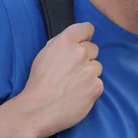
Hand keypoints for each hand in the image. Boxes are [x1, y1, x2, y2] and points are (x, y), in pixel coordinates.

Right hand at [19, 22, 102, 137]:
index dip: (85, 36)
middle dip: (86, 57)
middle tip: (73, 70)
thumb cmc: (38, 82)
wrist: (38, 109)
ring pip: (97, 67)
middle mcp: (80, 52)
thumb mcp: (44, 54)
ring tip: (74, 84)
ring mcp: (90, 70)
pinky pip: (98, 83)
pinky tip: (78, 94)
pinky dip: (91, 88)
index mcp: (65, 41)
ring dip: (89, 73)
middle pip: (94, 48)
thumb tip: (75, 42)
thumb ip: (62, 44)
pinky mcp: (97, 86)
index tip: (83, 42)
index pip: (87, 28)